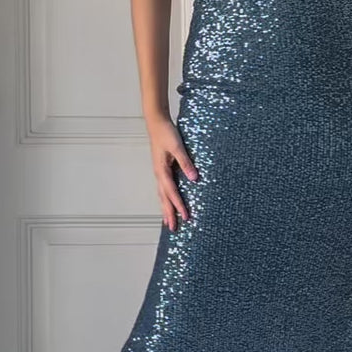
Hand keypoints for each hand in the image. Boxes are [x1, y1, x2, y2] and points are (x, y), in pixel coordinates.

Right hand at [147, 114, 198, 228]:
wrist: (156, 123)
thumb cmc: (166, 133)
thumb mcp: (178, 147)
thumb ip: (186, 162)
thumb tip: (194, 178)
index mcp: (162, 171)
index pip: (171, 192)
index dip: (178, 205)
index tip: (185, 217)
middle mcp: (159, 174)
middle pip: (164, 198)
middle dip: (168, 214)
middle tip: (173, 229)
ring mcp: (159, 173)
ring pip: (162, 195)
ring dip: (166, 209)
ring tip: (169, 222)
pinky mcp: (162, 169)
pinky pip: (164, 189)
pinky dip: (166, 199)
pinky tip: (169, 203)